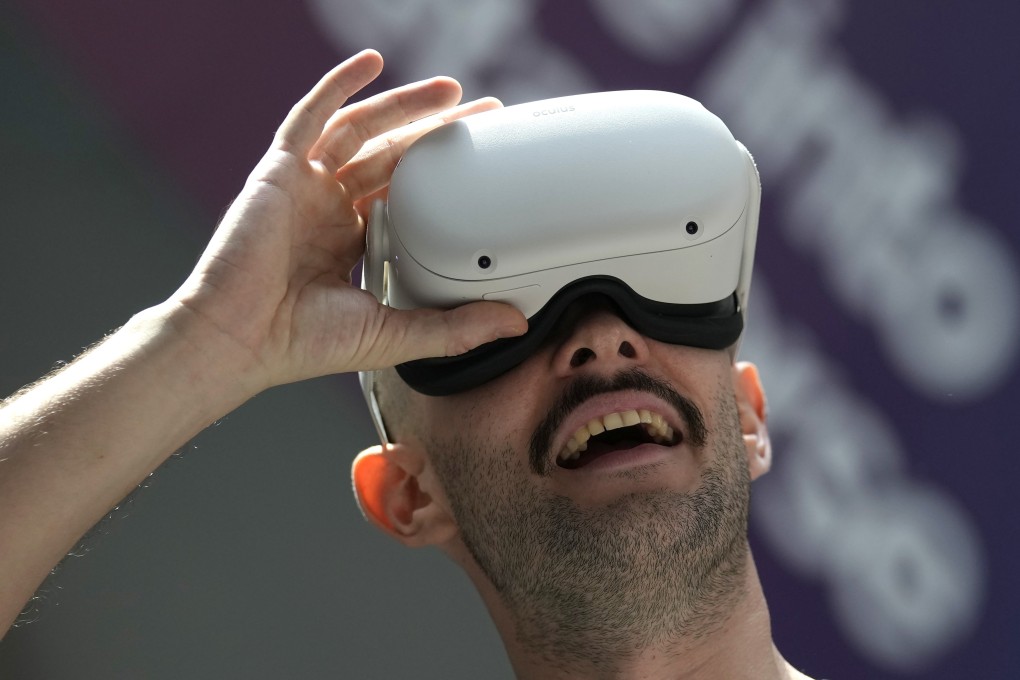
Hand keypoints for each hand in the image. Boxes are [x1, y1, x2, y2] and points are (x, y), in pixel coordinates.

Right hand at [167, 50, 526, 393]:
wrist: (239, 339)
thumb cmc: (302, 344)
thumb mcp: (396, 334)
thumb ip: (454, 328)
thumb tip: (512, 324)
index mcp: (352, 242)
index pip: (406, 196)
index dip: (442, 177)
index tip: (481, 164)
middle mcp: (329, 209)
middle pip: (391, 156)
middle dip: (436, 134)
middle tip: (483, 118)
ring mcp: (304, 186)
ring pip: (362, 130)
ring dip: (404, 106)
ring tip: (451, 92)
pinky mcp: (279, 171)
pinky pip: (311, 115)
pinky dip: (339, 85)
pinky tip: (371, 63)